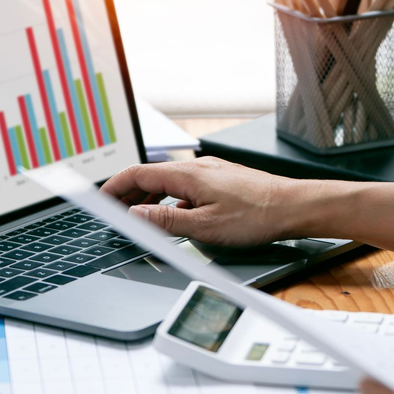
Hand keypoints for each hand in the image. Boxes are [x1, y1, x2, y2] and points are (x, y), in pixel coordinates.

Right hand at [100, 156, 310, 245]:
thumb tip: (136, 213)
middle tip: (113, 211)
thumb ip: (167, 220)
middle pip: (151, 175)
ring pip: (168, 181)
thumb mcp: (206, 226)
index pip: (139, 173)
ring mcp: (209, 172)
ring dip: (149, 196)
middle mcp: (196, 167)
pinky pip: (185, 186)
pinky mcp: (220, 180)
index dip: (115, 186)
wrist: (293, 206)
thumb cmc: (256, 215)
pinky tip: (174, 215)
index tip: (100, 199)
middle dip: (128, 192)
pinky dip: (170, 199)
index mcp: (188, 174)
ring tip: (137, 214)